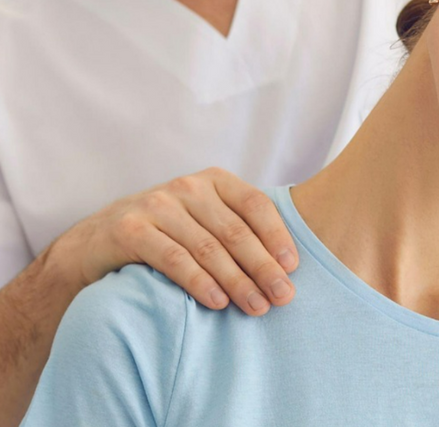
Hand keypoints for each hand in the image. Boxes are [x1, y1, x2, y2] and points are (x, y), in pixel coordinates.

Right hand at [60, 168, 297, 315]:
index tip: (294, 268)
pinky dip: (199, 282)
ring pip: (207, 248)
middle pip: (235, 231)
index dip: (277, 236)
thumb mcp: (204, 220)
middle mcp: (186, 187)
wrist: (96, 242)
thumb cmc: (167, 233)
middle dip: (263, 267)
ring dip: (236, 281)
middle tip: (283, 296)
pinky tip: (217, 302)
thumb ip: (240, 230)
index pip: (255, 205)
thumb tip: (289, 266)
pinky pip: (174, 259)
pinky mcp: (130, 229)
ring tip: (256, 306)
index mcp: (213, 180)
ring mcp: (156, 205)